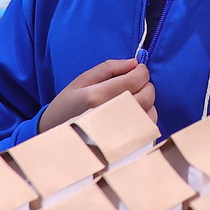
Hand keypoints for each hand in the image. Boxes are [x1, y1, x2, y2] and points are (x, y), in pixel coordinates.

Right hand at [37, 58, 154, 131]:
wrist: (59, 141)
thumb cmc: (68, 108)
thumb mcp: (80, 82)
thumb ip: (108, 68)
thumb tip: (134, 63)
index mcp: (97, 97)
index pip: (135, 80)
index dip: (141, 71)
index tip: (138, 70)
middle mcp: (111, 116)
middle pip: (146, 96)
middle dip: (146, 85)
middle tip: (135, 83)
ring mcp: (120, 135)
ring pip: (150, 112)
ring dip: (146, 102)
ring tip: (131, 100)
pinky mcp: (126, 147)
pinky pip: (148, 129)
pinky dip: (146, 118)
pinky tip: (132, 116)